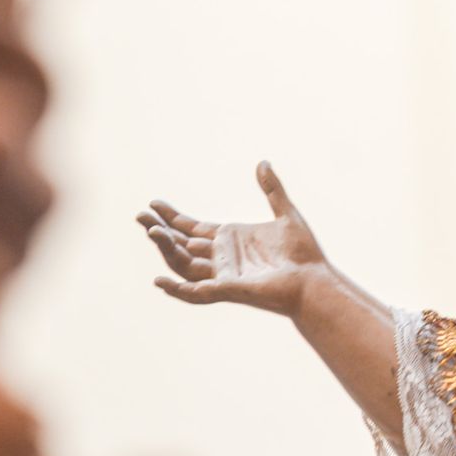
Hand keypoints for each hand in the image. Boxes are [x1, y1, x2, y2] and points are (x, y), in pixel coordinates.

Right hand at [138, 162, 325, 314]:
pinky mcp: (228, 289)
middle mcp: (222, 258)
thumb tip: (262, 163)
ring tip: (151, 232)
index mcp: (231, 240)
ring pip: (184, 264)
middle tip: (140, 216)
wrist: (315, 278)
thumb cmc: (303, 253)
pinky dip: (177, 289)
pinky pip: (196, 292)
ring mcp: (223, 275)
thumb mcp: (286, 213)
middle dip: (160, 231)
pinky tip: (159, 280)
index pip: (193, 228)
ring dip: (166, 250)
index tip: (154, 204)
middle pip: (182, 245)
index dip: (172, 218)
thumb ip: (272, 189)